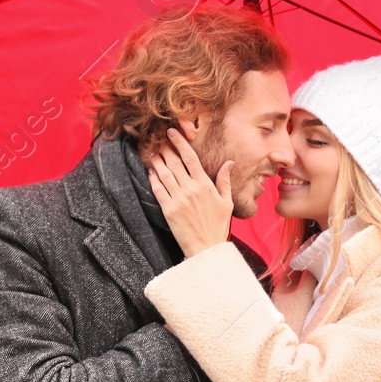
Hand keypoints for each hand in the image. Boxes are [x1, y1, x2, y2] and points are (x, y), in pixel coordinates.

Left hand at [148, 127, 234, 257]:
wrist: (206, 248)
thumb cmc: (218, 225)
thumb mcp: (226, 202)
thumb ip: (225, 181)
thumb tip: (229, 163)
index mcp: (205, 185)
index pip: (190, 158)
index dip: (179, 143)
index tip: (171, 133)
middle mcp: (190, 189)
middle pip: (174, 162)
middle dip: (164, 148)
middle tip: (157, 139)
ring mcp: (178, 199)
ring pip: (164, 174)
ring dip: (156, 160)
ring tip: (151, 151)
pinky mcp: (168, 210)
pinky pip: (158, 190)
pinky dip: (153, 179)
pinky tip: (150, 171)